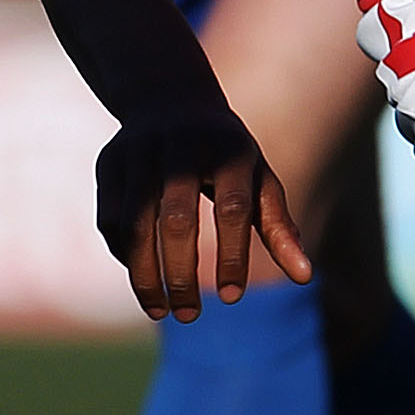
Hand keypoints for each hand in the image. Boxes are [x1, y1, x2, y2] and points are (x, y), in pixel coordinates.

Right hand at [95, 99, 314, 322]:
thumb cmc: (226, 154)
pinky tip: (143, 278)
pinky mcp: (109, 163)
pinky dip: (125, 255)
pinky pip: (111, 220)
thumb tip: (305, 277)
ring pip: (135, 224)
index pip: (233, 209)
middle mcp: (181, 146)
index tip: (232, 297)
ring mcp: (139, 152)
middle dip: (181, 274)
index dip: (232, 255)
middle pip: (178, 219)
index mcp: (229, 150)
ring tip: (160, 312)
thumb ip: (279, 227)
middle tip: (189, 316)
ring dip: (144, 275)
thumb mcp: (258, 180)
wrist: (170, 98)